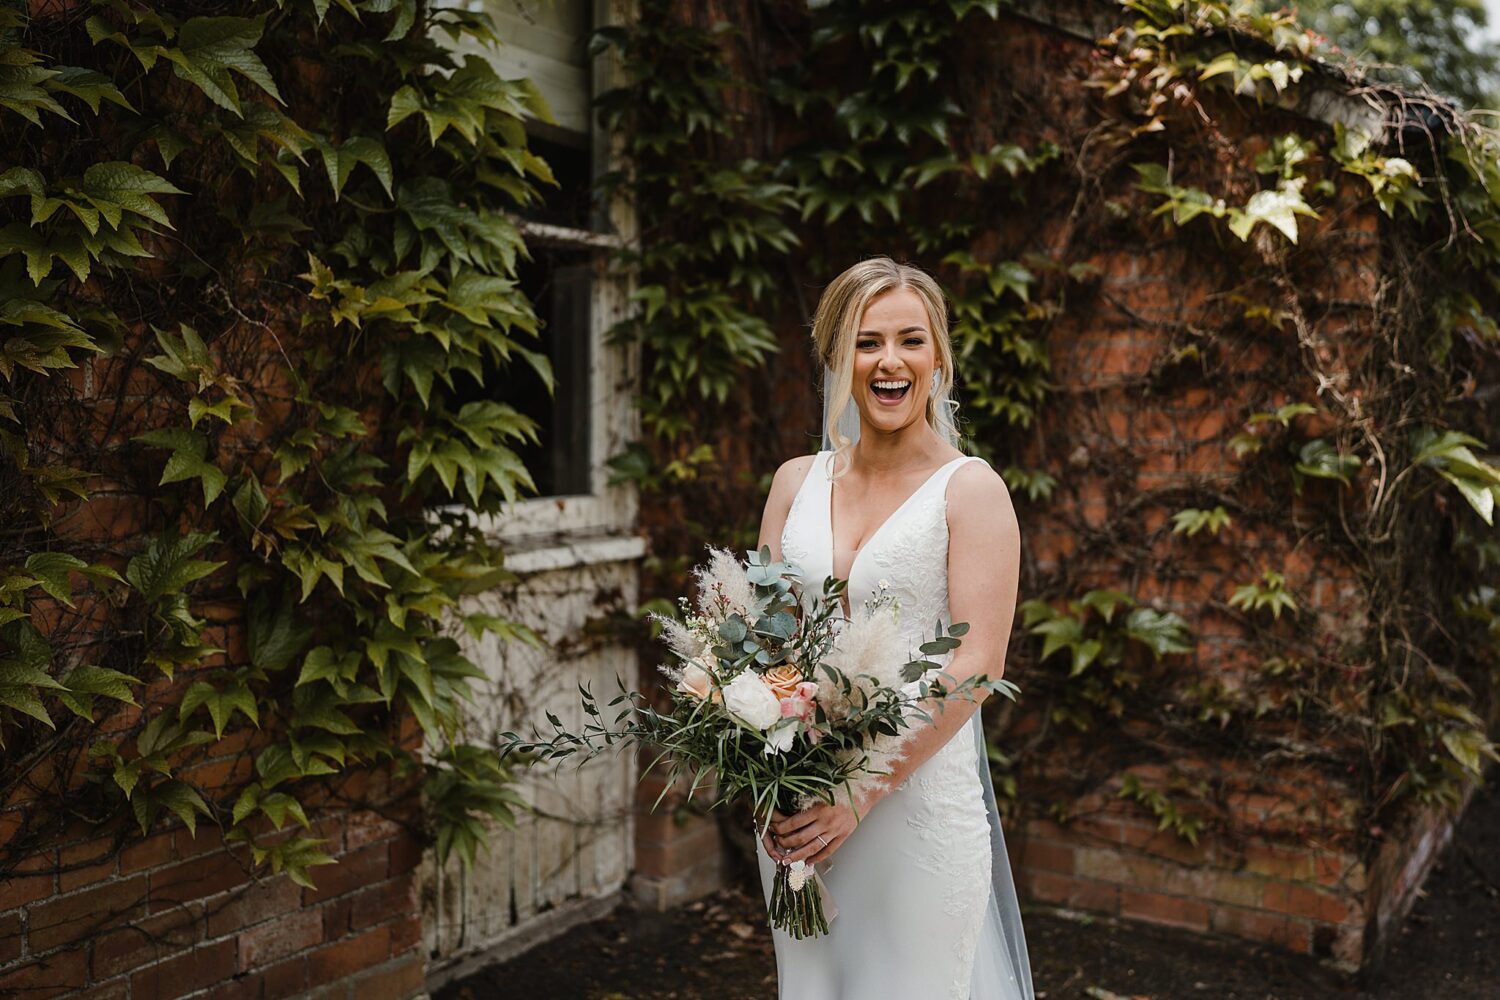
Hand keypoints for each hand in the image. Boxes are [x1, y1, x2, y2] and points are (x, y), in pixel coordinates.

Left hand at [760, 791, 878, 866]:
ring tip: (787, 861)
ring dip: (798, 856)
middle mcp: (826, 822)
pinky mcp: (843, 836)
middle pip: (801, 838)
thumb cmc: (843, 788)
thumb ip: (808, 801)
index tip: (773, 829)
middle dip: (785, 843)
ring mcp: (835, 831)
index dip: (781, 828)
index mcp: (819, 809)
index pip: (794, 823)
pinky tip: (809, 862)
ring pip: (813, 848)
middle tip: (777, 844)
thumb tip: (789, 810)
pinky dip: (817, 858)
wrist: (865, 792)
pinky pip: (828, 851)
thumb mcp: (822, 791)